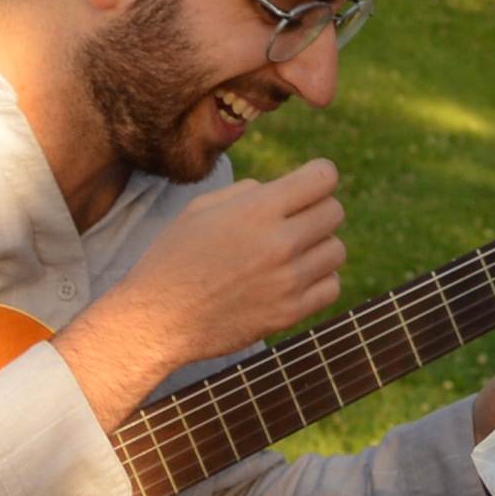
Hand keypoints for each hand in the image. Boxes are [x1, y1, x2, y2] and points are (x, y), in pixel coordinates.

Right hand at [52, 158, 345, 424]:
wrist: (157, 319)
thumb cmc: (174, 258)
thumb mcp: (201, 209)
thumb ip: (248, 192)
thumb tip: (282, 189)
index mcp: (256, 210)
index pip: (323, 176)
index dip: (319, 176)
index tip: (310, 185)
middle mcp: (279, 243)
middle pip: (335, 212)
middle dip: (317, 211)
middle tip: (294, 223)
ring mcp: (288, 281)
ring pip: (337, 250)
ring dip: (319, 248)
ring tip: (291, 254)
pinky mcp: (290, 313)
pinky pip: (331, 286)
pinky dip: (320, 281)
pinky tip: (295, 279)